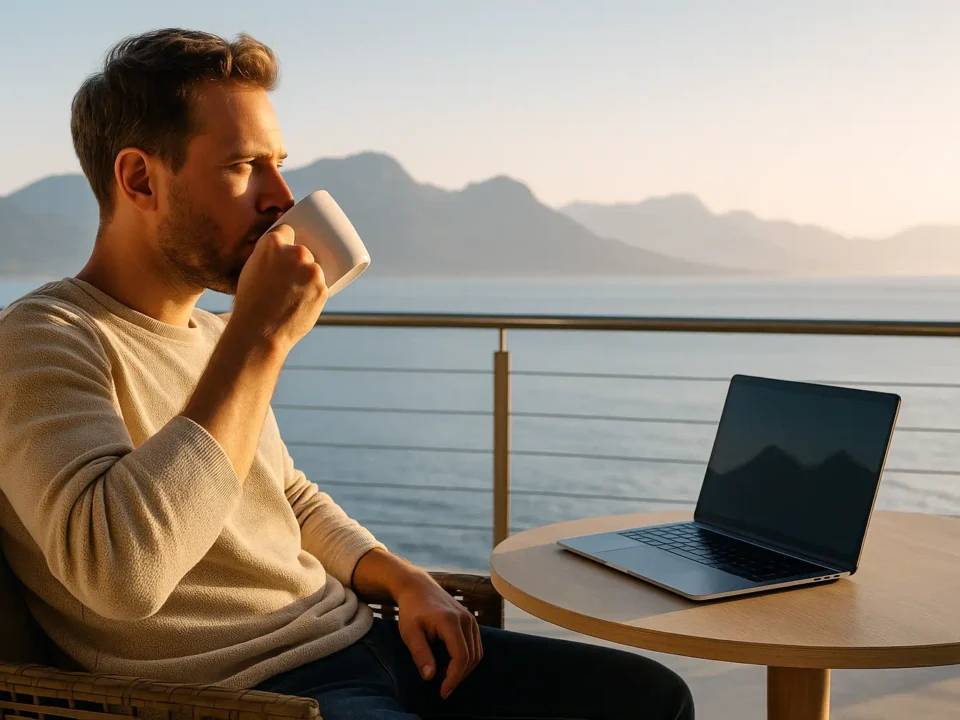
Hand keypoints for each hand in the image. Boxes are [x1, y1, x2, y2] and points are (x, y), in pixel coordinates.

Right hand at [230, 224, 327, 354]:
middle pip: (303, 251)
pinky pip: (320, 287)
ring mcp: (311, 271)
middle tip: (287, 281)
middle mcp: (295, 253)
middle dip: (298, 263)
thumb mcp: (251, 270)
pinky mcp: (323, 289)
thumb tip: (280, 253)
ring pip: (314, 270)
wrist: (259, 332)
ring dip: (308, 279)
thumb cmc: (249, 303)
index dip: (287, 240)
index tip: (286, 250)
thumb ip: (267, 257)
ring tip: (291, 297)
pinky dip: (313, 294)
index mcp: (272, 244)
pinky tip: (300, 305)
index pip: (287, 230)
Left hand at [396, 572, 482, 698]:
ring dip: (464, 669)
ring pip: (476, 652)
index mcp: (450, 621)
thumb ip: (420, 654)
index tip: (443, 692)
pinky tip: (451, 664)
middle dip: (459, 676)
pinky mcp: (470, 620)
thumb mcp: (409, 632)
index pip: (461, 656)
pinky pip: (475, 645)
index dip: (454, 677)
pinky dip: (467, 658)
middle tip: (442, 688)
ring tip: (446, 678)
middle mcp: (465, 619)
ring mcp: (470, 618)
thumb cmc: (411, 609)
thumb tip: (430, 677)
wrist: (417, 586)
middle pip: (472, 657)